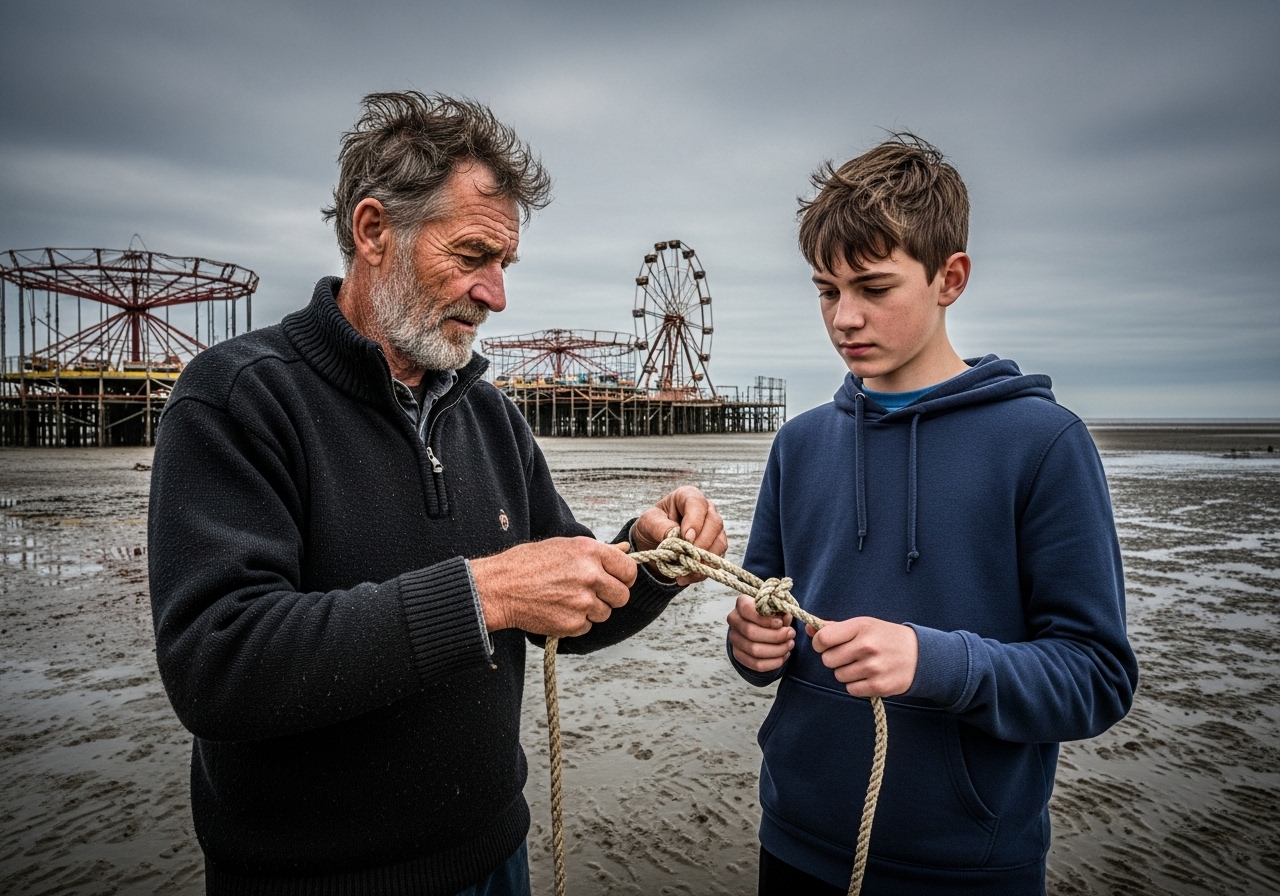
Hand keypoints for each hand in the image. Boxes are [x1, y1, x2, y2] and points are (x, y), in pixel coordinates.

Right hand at [471, 536, 637, 636]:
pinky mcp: (572, 623)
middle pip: (622, 596)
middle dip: (610, 597)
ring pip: (605, 613)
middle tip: (593, 594)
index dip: (624, 577)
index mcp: (589, 552)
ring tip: (567, 600)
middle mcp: (590, 576)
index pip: (629, 570)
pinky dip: (576, 623)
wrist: (498, 588)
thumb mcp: (563, 546)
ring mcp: (582, 601)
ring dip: (591, 611)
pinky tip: (558, 610)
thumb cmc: (526, 564)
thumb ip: (595, 552)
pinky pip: (587, 627)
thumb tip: (623, 551)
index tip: (617, 581)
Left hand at [631, 485, 727, 584]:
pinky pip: (716, 560)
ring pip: (720, 542)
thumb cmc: (651, 526)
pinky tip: (686, 576)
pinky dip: (702, 571)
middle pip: (715, 523)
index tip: (686, 538)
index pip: (698, 504)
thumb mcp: (648, 522)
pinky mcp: (715, 548)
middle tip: (687, 556)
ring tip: (685, 570)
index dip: (695, 521)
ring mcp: (713, 530)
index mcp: (688, 497)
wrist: (652, 543)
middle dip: (702, 543)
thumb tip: (676, 537)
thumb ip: (661, 527)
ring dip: (704, 559)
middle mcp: (705, 510)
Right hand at [727, 593, 793, 672]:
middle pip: (751, 632)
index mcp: (742, 603)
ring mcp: (734, 639)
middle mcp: (734, 620)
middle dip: (775, 636)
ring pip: (754, 650)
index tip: (780, 623)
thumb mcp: (777, 608)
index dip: (764, 619)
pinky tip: (784, 656)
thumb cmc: (771, 614)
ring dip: (777, 650)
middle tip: (791, 634)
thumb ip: (781, 612)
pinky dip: (773, 662)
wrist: (761, 625)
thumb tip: (785, 618)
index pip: (747, 609)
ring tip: (789, 644)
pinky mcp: (738, 655)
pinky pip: (756, 664)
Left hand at [808, 617, 917, 697]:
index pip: (823, 638)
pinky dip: (856, 685)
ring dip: (845, 672)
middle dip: (834, 659)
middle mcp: (867, 646)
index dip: (819, 644)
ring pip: (839, 675)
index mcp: (861, 627)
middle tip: (848, 656)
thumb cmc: (885, 637)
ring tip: (861, 665)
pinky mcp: (879, 686)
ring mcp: (873, 667)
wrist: (919, 655)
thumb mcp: (863, 625)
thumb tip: (809, 629)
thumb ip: (835, 628)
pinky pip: (851, 689)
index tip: (826, 645)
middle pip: (828, 660)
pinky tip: (868, 676)